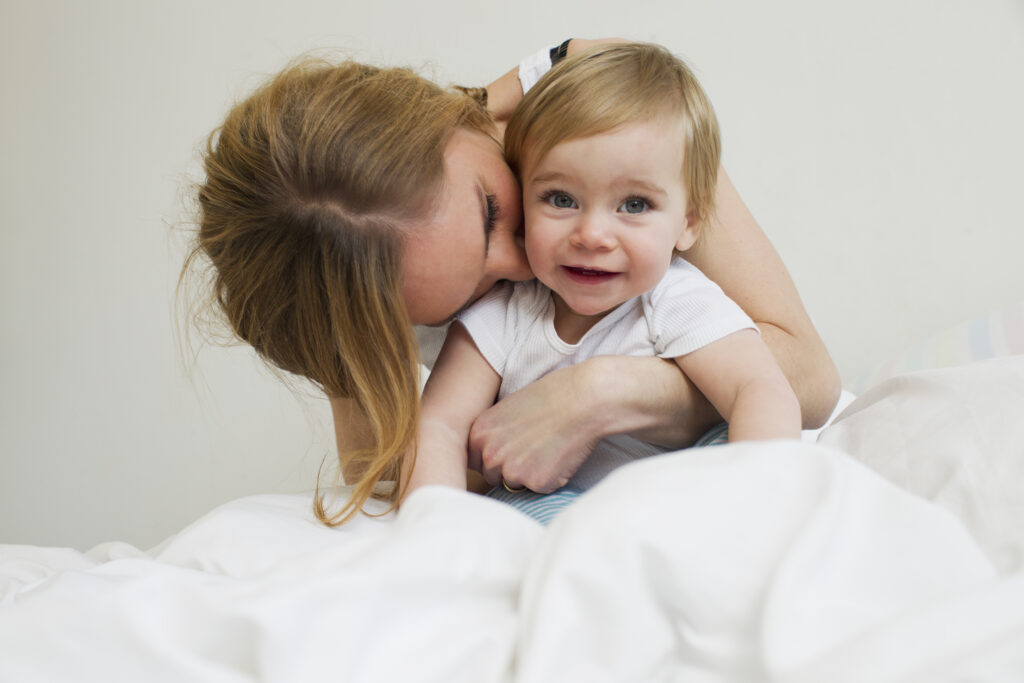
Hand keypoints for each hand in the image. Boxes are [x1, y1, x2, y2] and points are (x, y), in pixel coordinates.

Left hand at [467, 364, 599, 493]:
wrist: (582, 400)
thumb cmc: (549, 396)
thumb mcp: (507, 408)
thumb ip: (493, 433)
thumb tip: (491, 452)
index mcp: (479, 434)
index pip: (473, 460)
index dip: (492, 456)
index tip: (507, 449)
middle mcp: (490, 455)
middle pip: (491, 476)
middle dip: (508, 467)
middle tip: (532, 447)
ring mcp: (513, 472)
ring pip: (515, 484)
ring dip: (529, 473)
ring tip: (547, 447)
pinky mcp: (537, 483)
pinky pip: (539, 488)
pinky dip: (550, 477)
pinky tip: (560, 455)